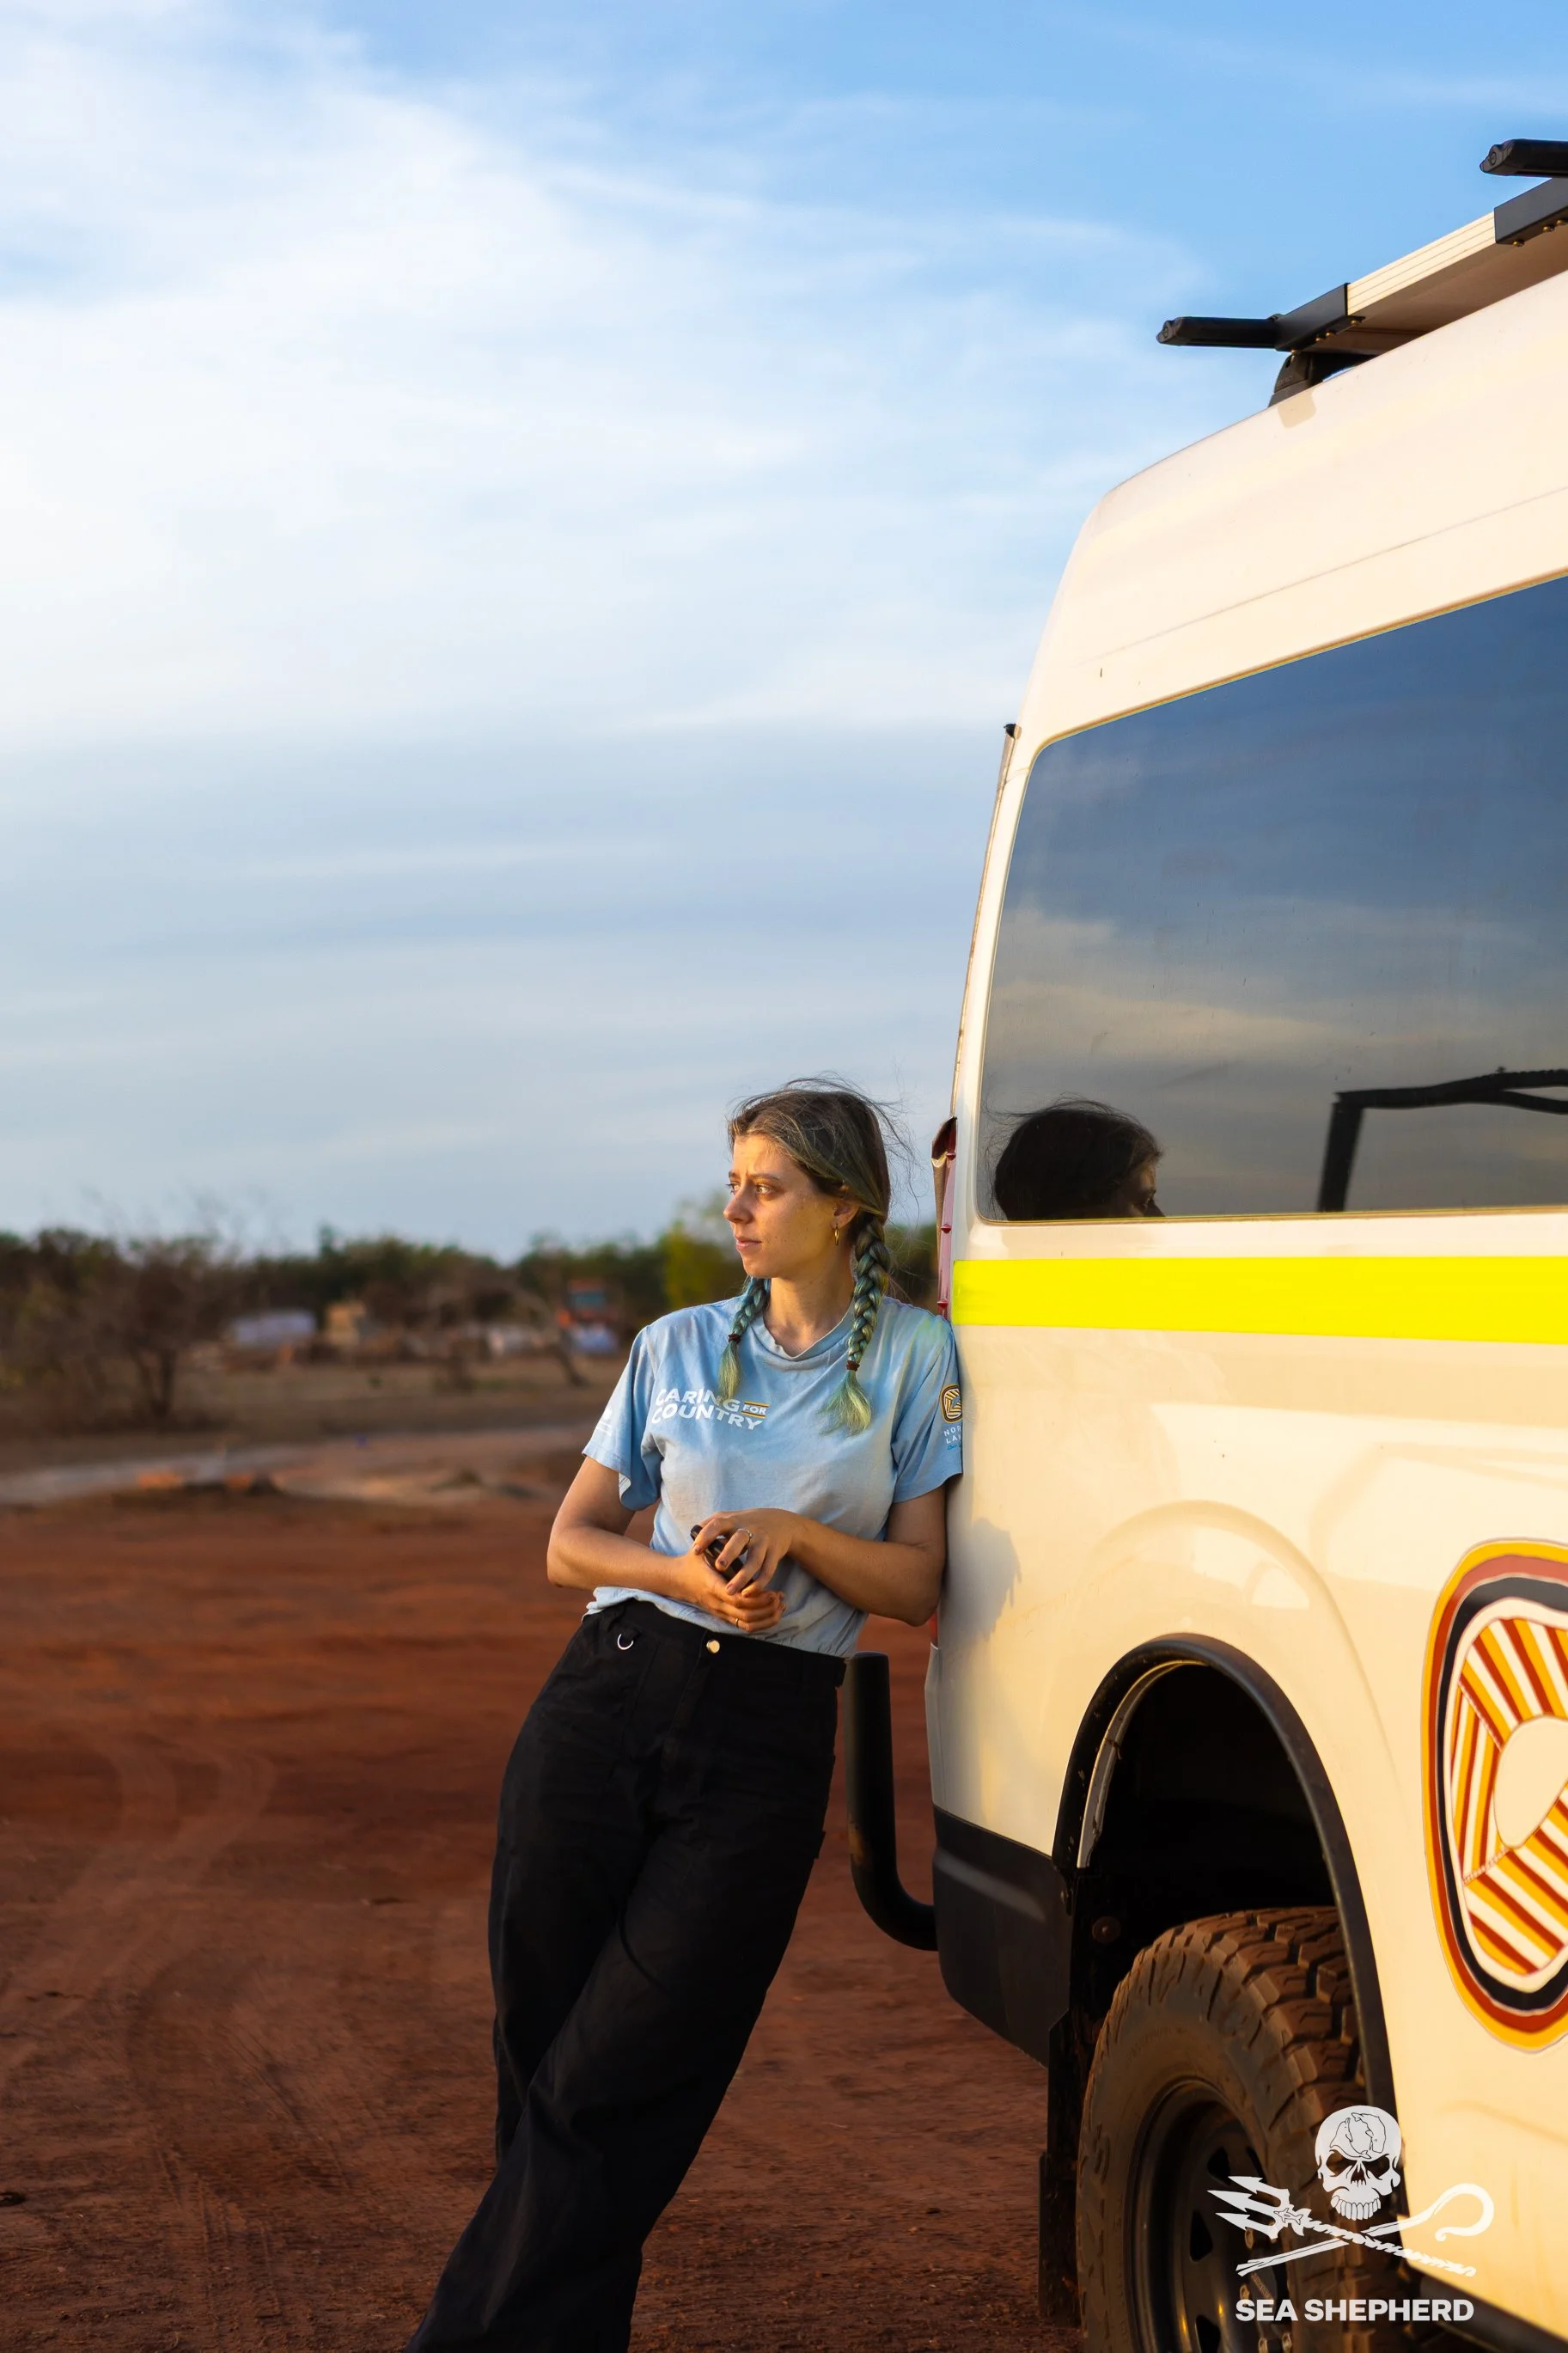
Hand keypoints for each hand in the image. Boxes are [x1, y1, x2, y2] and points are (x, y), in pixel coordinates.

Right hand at [667, 1535, 785, 1631]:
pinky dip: (760, 1622)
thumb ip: (719, 1548)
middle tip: (780, 1597)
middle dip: (765, 1608)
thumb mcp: (703, 1551)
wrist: (677, 1579)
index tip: (773, 1590)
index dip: (757, 1597)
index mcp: (712, 1586)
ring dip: (765, 1616)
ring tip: (780, 1605)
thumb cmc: (693, 1562)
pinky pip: (743, 1626)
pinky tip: (772, 1613)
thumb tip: (740, 1539)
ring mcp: (719, 1611)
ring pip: (746, 1623)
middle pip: (745, 1614)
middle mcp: (716, 1603)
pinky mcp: (722, 1616)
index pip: (737, 1598)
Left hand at [688, 1508, 798, 1598]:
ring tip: (729, 1591)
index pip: (717, 1525)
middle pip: (739, 1541)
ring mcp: (764, 1541)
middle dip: (729, 1553)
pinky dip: (758, 1583)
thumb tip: (693, 1531)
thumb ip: (712, 1523)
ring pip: (754, 1560)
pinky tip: (747, 1593)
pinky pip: (767, 1570)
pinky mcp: (774, 1553)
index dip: (706, 1536)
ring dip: (742, 1576)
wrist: (782, 1523)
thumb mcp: (731, 1517)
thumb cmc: (748, 1523)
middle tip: (718, 1567)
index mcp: (734, 1521)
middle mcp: (750, 1530)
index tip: (695, 1551)